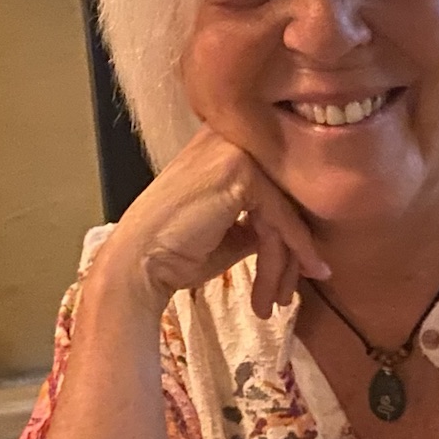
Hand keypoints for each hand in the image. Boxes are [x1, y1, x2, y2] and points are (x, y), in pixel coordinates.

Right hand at [92, 127, 329, 318]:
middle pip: (285, 197)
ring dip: (284, 263)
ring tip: (277, 301)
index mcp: (225, 144)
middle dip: (291, 252)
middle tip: (285, 295)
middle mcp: (232, 137)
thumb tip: (300, 233)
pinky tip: (284, 286)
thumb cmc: (177, 250)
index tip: (298, 272)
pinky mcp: (241, 171)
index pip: (276, 185)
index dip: (290, 231)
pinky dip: (289, 254)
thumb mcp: (232, 231)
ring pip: (284, 211)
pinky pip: (279, 217)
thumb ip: (264, 220)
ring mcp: (236, 150)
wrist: (139, 262)